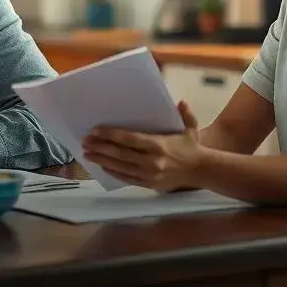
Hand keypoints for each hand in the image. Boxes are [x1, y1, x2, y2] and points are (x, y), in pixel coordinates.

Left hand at [83, 100, 204, 192]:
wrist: (200, 171)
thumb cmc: (191, 147)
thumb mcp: (191, 128)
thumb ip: (185, 114)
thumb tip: (181, 101)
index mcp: (159, 145)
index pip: (129, 139)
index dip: (110, 135)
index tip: (95, 131)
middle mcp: (152, 161)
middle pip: (120, 154)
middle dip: (100, 147)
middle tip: (85, 142)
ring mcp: (149, 174)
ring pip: (120, 167)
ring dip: (102, 160)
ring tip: (87, 154)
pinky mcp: (148, 184)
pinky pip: (126, 178)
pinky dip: (113, 172)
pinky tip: (102, 165)